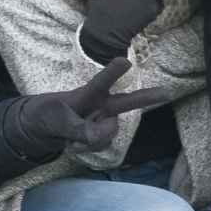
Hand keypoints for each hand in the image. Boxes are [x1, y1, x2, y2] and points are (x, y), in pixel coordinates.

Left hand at [17, 58, 171, 155]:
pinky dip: (87, 149)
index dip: (113, 72)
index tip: (125, 61)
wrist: (43, 129)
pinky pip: (102, 146)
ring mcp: (105, 121)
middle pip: (127, 102)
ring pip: (108, 134)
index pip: (101, 82)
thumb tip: (95, 138)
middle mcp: (102, 105)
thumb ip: (75, 128)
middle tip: (166, 93)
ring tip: (71, 137)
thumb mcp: (56, 119)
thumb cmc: (49, 115)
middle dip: (147, 97)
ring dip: (89, 141)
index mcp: (89, 93)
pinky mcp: (103, 136)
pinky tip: (76, 143)